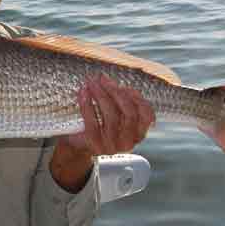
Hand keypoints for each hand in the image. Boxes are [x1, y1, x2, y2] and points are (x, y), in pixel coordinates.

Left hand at [51, 74, 155, 191]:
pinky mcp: (95, 145)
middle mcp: (128, 142)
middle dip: (116, 92)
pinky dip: (87, 104)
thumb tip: (112, 81)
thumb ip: (120, 103)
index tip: (124, 85)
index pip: (147, 115)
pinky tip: (83, 92)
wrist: (78, 146)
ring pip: (111, 116)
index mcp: (138, 134)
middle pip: (129, 113)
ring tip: (91, 83)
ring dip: (100, 95)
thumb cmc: (99, 126)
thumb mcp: (114, 118)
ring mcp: (112, 145)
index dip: (137, 98)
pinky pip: (92, 122)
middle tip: (102, 79)